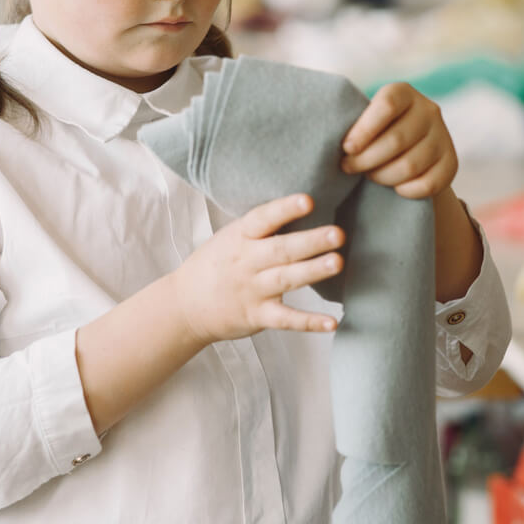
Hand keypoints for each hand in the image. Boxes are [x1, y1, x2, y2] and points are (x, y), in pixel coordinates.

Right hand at [170, 194, 342, 344]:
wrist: (185, 306)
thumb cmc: (215, 265)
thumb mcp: (229, 238)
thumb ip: (260, 227)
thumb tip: (302, 205)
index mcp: (239, 238)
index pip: (263, 219)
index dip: (285, 209)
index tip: (308, 200)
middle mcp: (246, 262)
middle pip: (281, 250)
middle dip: (310, 241)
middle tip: (337, 233)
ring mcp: (252, 290)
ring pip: (286, 279)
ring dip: (313, 271)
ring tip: (337, 262)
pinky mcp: (258, 316)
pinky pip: (286, 319)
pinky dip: (308, 322)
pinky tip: (332, 321)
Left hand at [340, 83, 457, 198]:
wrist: (408, 147)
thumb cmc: (373, 132)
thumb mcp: (364, 118)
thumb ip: (352, 122)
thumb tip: (327, 138)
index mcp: (403, 92)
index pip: (387, 106)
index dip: (364, 130)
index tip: (346, 148)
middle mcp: (428, 110)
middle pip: (396, 140)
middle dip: (366, 160)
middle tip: (349, 167)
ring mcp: (443, 136)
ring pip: (410, 166)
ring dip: (383, 177)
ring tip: (369, 175)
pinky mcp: (451, 162)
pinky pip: (427, 184)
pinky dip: (405, 191)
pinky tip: (394, 187)